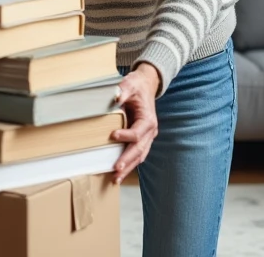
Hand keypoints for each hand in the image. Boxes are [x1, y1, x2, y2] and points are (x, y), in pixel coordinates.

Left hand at [110, 62, 159, 183]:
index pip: (138, 132)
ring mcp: (147, 137)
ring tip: (115, 179)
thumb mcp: (130, 84)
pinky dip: (128, 164)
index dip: (126, 135)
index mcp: (148, 119)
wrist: (146, 86)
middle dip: (128, 161)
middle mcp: (150, 131)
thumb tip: (116, 96)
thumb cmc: (137, 86)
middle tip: (116, 169)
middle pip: (139, 149)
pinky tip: (119, 174)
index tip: (113, 135)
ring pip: (139, 156)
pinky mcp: (142, 140)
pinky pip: (136, 155)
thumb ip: (124, 90)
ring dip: (128, 168)